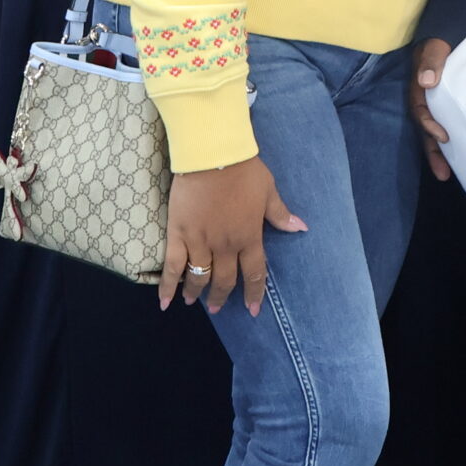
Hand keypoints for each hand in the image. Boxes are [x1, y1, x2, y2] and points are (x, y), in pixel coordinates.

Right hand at [163, 157, 304, 314]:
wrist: (213, 155)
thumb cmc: (244, 170)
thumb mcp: (268, 191)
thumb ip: (280, 214)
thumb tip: (301, 228)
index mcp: (249, 237)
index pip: (255, 274)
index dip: (254, 293)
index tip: (253, 310)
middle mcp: (226, 246)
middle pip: (224, 281)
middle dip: (221, 297)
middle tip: (217, 308)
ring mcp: (201, 242)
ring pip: (199, 278)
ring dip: (196, 293)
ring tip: (192, 302)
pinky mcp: (179, 234)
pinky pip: (173, 266)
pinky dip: (168, 286)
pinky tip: (165, 302)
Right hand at [410, 38, 452, 179]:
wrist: (450, 33)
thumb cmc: (442, 40)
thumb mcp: (436, 46)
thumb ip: (432, 61)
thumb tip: (426, 81)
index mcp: (419, 87)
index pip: (420, 110)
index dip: (429, 125)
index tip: (443, 137)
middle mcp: (423, 99)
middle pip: (424, 129)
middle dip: (432, 152)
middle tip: (443, 174)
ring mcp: (434, 104)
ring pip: (433, 132)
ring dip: (438, 153)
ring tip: (446, 175)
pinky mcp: (446, 106)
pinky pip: (444, 126)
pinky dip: (449, 142)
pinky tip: (460, 155)